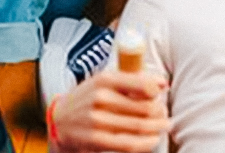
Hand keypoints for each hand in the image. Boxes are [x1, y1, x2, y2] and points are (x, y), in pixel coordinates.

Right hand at [52, 69, 169, 152]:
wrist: (60, 120)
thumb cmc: (88, 98)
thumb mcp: (105, 82)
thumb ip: (133, 79)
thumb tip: (162, 83)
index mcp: (105, 79)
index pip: (142, 84)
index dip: (156, 92)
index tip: (159, 95)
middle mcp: (101, 98)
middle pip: (145, 108)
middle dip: (161, 112)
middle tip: (164, 114)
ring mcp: (98, 120)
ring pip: (140, 126)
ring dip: (158, 128)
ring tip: (163, 126)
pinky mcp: (97, 140)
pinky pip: (130, 144)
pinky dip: (147, 143)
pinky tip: (153, 139)